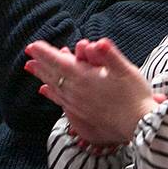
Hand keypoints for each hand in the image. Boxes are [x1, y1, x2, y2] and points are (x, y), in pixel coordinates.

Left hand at [24, 38, 159, 145]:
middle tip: (28, 54)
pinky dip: (50, 93)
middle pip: (53, 75)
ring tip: (32, 68)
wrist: (139, 126)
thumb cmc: (135, 96)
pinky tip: (45, 90)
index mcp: (85, 78)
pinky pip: (59, 101)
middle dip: (40, 63)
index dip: (44, 53)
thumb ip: (109, 55)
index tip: (32, 46)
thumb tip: (98, 42)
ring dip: (43, 76)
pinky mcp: (80, 116)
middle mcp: (76, 92)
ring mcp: (77, 105)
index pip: (59, 62)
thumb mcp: (126, 71)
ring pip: (55, 87)